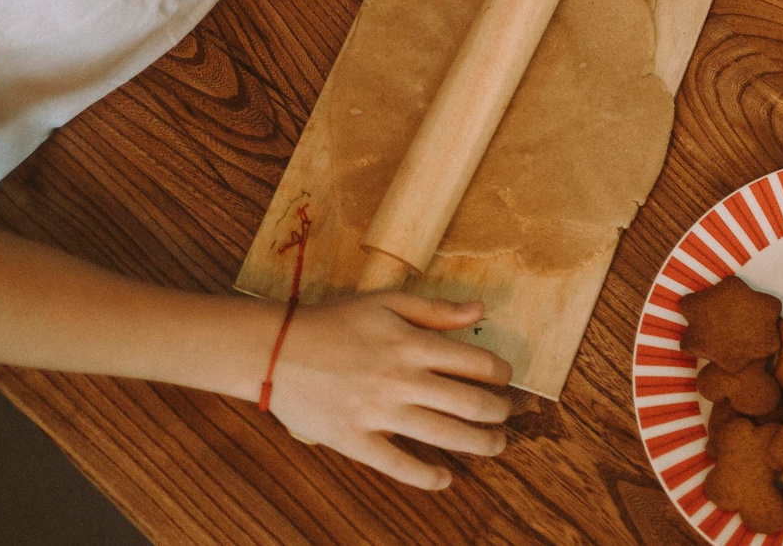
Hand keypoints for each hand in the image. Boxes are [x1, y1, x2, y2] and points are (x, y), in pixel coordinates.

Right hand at [266, 293, 513, 489]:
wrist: (275, 349)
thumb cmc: (334, 322)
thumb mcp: (386, 302)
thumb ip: (436, 309)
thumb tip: (482, 311)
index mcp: (411, 344)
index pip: (476, 362)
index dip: (500, 373)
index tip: (506, 379)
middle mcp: (400, 379)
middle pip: (468, 402)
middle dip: (498, 412)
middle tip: (507, 416)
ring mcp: (377, 412)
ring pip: (443, 435)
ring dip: (478, 443)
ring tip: (496, 445)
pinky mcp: (353, 439)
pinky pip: (396, 464)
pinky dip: (425, 476)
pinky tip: (445, 478)